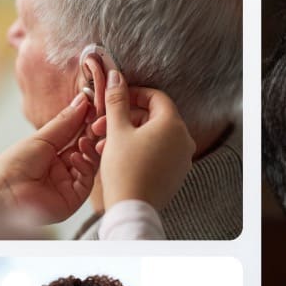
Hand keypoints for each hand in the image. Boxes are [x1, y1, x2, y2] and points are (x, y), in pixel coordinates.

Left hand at [0, 93, 98, 222]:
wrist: (2, 195)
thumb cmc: (12, 166)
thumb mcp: (41, 139)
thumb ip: (65, 123)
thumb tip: (82, 101)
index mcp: (52, 154)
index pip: (76, 136)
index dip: (86, 123)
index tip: (94, 109)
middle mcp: (63, 169)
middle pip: (86, 150)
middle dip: (92, 136)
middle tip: (98, 123)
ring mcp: (69, 184)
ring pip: (90, 165)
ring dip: (90, 151)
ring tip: (85, 141)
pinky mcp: (73, 199)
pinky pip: (86, 181)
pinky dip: (85, 167)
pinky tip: (76, 158)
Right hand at [91, 70, 195, 211]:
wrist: (133, 209)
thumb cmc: (125, 169)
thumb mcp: (117, 130)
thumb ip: (117, 100)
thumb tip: (116, 76)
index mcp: (173, 125)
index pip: (156, 97)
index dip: (133, 94)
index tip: (115, 98)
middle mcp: (184, 140)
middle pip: (154, 118)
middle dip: (125, 118)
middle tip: (101, 126)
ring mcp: (183, 159)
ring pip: (154, 136)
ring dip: (129, 135)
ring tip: (104, 144)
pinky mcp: (177, 174)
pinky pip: (159, 153)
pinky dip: (140, 149)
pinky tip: (118, 156)